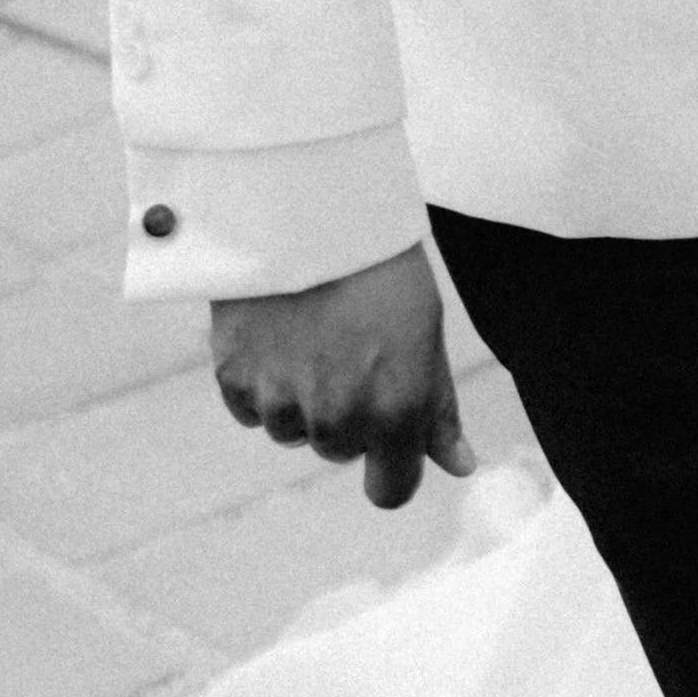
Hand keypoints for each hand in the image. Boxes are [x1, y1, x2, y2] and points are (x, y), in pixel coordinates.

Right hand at [209, 243, 475, 509]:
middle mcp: (337, 418)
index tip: (390, 440)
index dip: (393, 468)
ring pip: (293, 428)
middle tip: (350, 342)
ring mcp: (282, 402)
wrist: (307, 204)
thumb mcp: (426, 328)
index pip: (392, 492)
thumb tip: (461, 466)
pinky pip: (252, 405)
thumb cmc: (380, 263)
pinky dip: (263, 379)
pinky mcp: (235, 380)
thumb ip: (438, 408)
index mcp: (395, 409)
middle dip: (347, 411)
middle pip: (339, 449)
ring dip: (303, 396)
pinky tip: (279, 328)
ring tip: (313, 327)